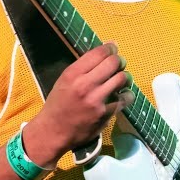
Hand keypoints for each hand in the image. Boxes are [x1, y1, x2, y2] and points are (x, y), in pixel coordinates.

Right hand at [28, 42, 133, 165]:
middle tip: (119, 65)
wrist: (53, 132)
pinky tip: (122, 96)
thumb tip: (108, 47)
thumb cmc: (58, 104)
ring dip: (125, 77)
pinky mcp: (105, 114)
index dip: (110, 48)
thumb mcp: (65, 80)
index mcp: (72, 74)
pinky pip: (124, 99)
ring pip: (122, 79)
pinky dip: (126, 95)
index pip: (99, 53)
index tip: (113, 49)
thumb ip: (84, 66)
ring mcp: (96, 100)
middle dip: (120, 61)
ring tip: (121, 80)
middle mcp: (85, 84)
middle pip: (114, 63)